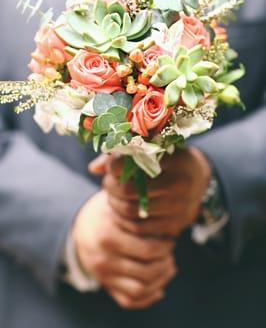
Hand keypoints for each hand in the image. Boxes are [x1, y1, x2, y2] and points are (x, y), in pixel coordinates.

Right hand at [73, 190, 176, 308]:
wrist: (79, 227)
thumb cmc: (106, 211)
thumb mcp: (118, 204)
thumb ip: (139, 210)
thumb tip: (169, 221)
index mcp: (108, 236)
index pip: (148, 249)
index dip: (166, 245)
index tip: (170, 236)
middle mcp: (104, 259)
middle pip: (148, 271)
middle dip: (166, 262)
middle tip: (170, 251)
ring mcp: (104, 276)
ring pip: (141, 289)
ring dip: (161, 279)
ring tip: (168, 265)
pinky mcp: (106, 286)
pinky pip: (130, 301)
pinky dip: (149, 296)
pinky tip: (159, 283)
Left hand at [90, 148, 210, 237]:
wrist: (199, 179)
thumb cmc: (167, 159)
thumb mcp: (152, 148)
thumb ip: (122, 154)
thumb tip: (93, 169)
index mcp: (174, 158)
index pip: (134, 162)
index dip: (115, 165)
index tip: (112, 166)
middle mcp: (179, 182)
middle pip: (128, 189)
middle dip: (111, 187)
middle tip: (108, 183)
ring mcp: (179, 206)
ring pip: (130, 210)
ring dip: (114, 204)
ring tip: (113, 196)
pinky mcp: (176, 225)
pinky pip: (138, 228)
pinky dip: (124, 220)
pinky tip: (122, 211)